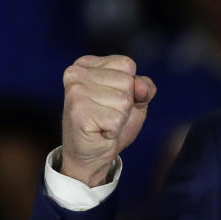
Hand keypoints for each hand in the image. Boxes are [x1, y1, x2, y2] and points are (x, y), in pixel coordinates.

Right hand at [60, 55, 155, 186]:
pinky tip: (100, 131)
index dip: (131, 86)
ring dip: (120, 118)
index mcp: (87, 64)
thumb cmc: (110, 123)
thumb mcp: (134, 99)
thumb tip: (140, 87)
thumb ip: (145, 87)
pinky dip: (114, 130)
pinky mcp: (78, 112)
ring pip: (123, 101)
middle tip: (107, 114)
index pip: (127, 64)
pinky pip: (116, 119)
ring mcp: (75, 92)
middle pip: (127, 82)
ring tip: (103, 122)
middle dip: (125, 104)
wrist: (92, 155)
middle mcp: (76, 73)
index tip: (113, 99)